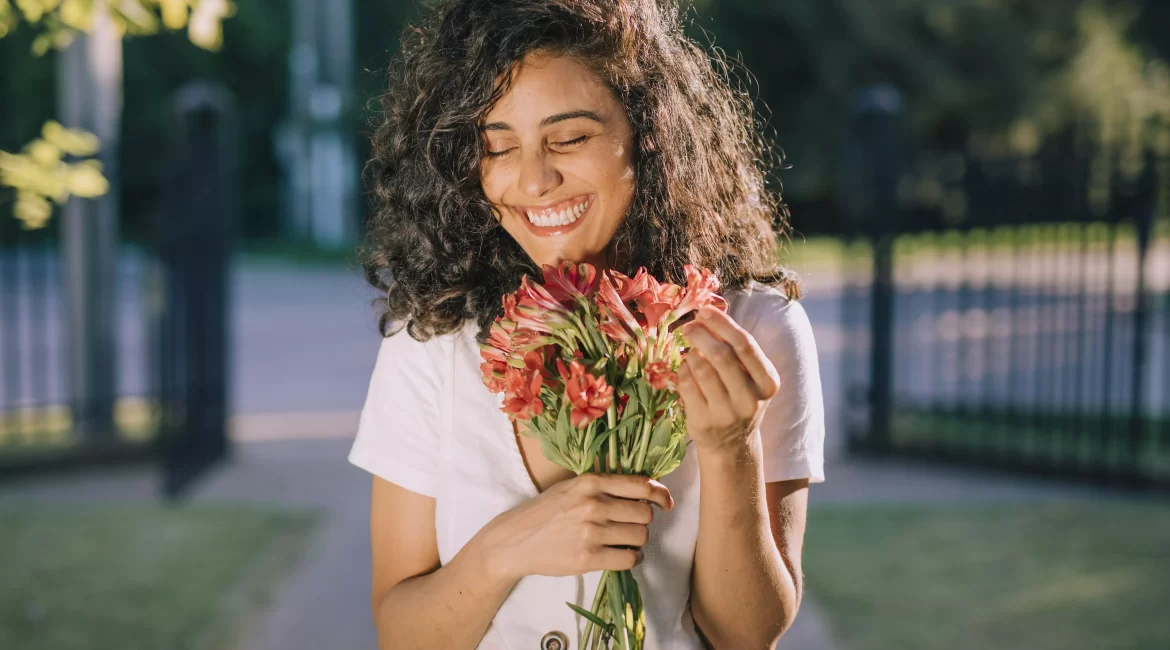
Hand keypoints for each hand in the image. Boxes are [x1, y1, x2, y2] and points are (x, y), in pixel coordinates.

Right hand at [482, 473, 673, 579]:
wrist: (516, 540)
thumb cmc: (545, 512)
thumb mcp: (572, 487)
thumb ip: (603, 486)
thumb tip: (644, 492)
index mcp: (591, 482)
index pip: (641, 485)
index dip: (660, 494)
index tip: (666, 502)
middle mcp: (593, 504)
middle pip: (645, 514)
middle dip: (643, 521)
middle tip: (629, 524)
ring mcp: (591, 532)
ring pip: (640, 536)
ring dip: (637, 540)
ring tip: (622, 540)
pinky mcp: (589, 558)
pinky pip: (629, 558)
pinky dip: (631, 558)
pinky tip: (621, 554)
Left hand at [678, 306, 780, 453]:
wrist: (732, 444)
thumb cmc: (738, 398)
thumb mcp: (749, 377)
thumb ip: (736, 350)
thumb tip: (708, 314)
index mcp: (767, 382)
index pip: (745, 345)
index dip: (722, 325)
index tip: (704, 311)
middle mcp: (750, 399)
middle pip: (722, 356)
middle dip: (702, 336)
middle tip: (689, 327)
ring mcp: (726, 413)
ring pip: (702, 370)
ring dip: (691, 354)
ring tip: (690, 352)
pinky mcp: (704, 422)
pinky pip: (686, 386)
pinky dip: (682, 371)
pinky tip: (685, 370)